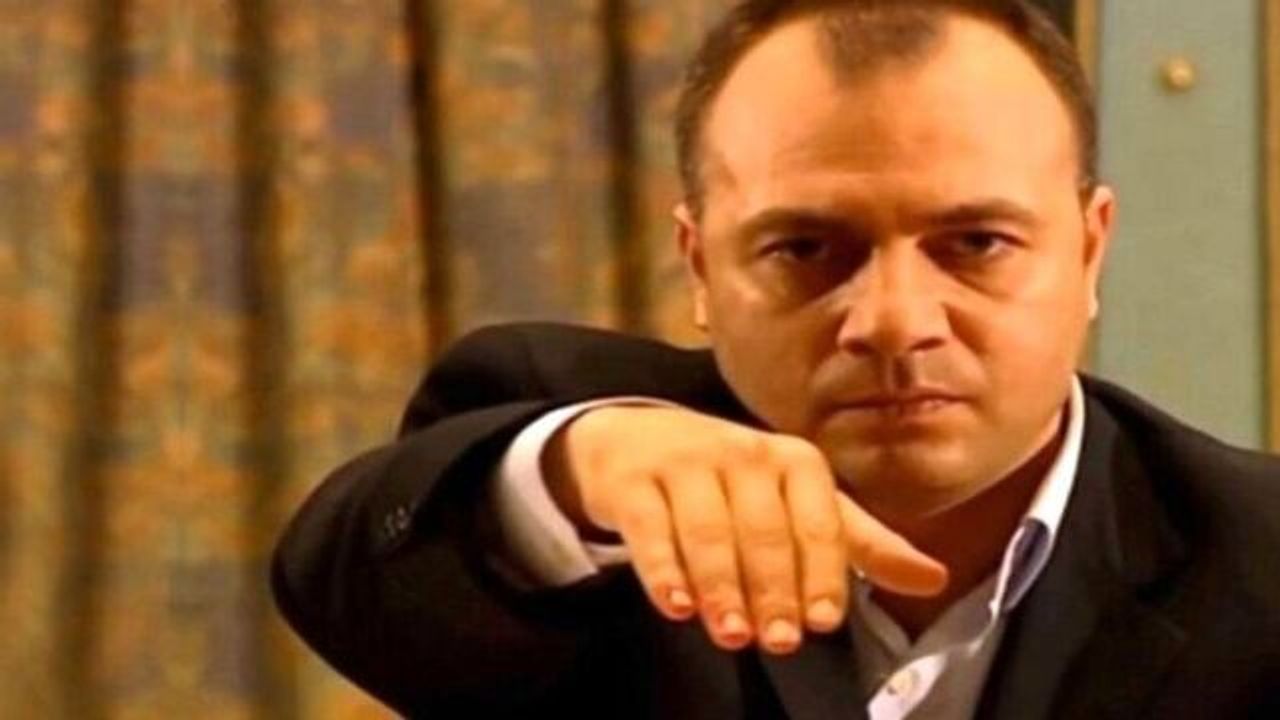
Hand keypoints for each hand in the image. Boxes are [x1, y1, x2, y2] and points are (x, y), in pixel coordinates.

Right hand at [543, 404, 947, 654]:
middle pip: (763, 530)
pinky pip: (649, 527)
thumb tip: (935, 578)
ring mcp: (685, 463)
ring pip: (707, 530)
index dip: (822, 572)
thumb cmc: (732, 483)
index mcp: (794, 461)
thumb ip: (859, 544)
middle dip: (773, 589)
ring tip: (730, 632)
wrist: (635, 440)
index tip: (824, 620)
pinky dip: (663, 568)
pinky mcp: (633, 481)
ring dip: (722, 586)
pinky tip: (676, 604)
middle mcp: (742, 453)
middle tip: (779, 640)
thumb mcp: (799, 503)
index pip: (818, 520)